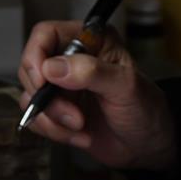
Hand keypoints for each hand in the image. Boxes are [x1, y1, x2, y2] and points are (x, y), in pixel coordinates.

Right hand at [18, 20, 175, 170]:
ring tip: (81, 127)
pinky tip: (80, 136)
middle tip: (73, 115)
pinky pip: (37, 119)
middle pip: (32, 67)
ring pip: (31, 96)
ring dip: (53, 118)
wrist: (149, 146)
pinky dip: (55, 132)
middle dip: (48, 97)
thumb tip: (52, 67)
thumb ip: (92, 72)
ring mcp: (64, 86)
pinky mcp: (58, 111)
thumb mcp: (125, 87)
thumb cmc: (147, 109)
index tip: (43, 80)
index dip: (36, 55)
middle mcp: (73, 60)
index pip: (46, 33)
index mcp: (91, 41)